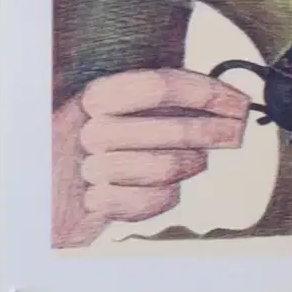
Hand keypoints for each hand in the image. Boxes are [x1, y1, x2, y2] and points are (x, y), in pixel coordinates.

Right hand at [51, 69, 252, 245]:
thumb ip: (164, 102)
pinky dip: (164, 196)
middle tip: (236, 133)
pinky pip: (154, 200)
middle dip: (214, 132)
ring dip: (189, 165)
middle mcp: (87, 129)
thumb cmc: (103, 150)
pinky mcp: (92, 205)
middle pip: (173, 129)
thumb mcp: (122, 113)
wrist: (52, 199)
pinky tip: (157, 189)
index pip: (159, 86)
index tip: (239, 103)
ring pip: (167, 167)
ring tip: (189, 162)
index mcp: (95, 97)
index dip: (207, 93)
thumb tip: (229, 104)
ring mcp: (86, 169)